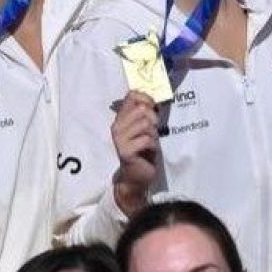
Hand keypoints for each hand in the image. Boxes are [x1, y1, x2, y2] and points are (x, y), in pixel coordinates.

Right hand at [110, 90, 160, 214]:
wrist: (136, 176)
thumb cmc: (143, 151)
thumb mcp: (144, 129)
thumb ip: (144, 114)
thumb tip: (154, 98)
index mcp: (121, 118)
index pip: (131, 95)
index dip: (146, 98)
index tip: (153, 107)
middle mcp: (117, 126)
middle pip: (141, 109)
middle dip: (153, 119)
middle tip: (154, 131)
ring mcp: (119, 139)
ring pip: (145, 124)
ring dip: (154, 134)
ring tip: (150, 142)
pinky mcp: (125, 151)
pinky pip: (146, 139)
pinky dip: (153, 145)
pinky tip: (149, 151)